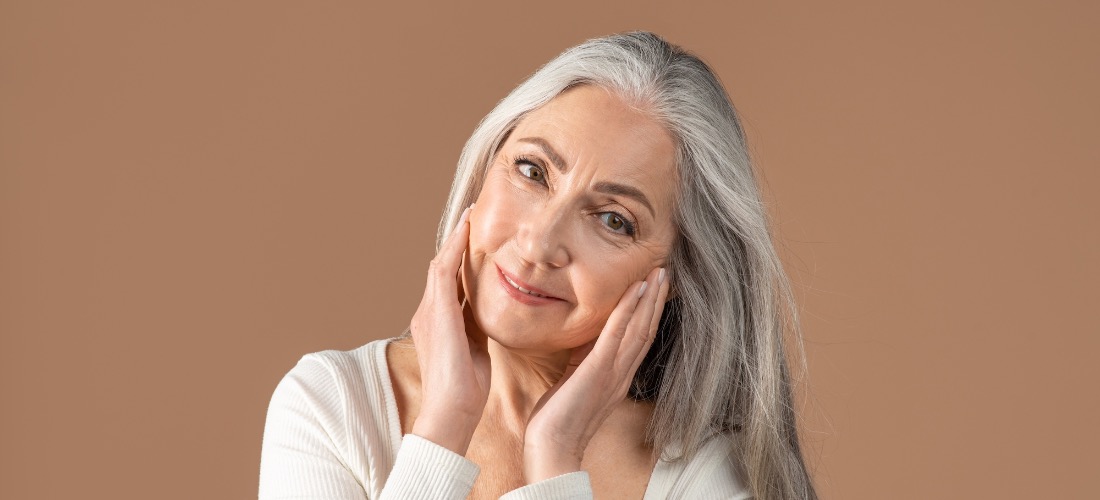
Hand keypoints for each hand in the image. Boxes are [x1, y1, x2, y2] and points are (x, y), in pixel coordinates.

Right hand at [408, 204, 489, 454]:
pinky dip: (454, 249)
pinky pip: (444, 272)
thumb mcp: (476, 348)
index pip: (449, 281)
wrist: (452, 411)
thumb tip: (491, 313)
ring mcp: (429, 311)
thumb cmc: (466, 389)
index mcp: (438, 321)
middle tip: (471, 214)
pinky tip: (466, 231)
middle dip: (456, 241)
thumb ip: (478, 327)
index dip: (460, 257)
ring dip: (455, 239)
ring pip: (441, 264)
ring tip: (469, 215)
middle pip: (442, 267)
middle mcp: (428, 312)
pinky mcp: (437, 312)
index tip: (474, 235)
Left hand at [522, 266, 669, 481]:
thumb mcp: (575, 380)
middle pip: (646, 330)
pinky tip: (635, 291)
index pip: (640, 339)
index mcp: (618, 377)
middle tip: (664, 271)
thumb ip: (585, 359)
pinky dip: (627, 311)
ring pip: (639, 330)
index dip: (649, 312)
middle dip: (656, 300)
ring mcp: (612, 373)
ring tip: (657, 274)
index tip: (654, 287)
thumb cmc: (558, 418)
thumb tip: (586, 336)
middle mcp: (622, 374)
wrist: (552, 447)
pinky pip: (616, 336)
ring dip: (649, 299)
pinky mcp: (597, 371)